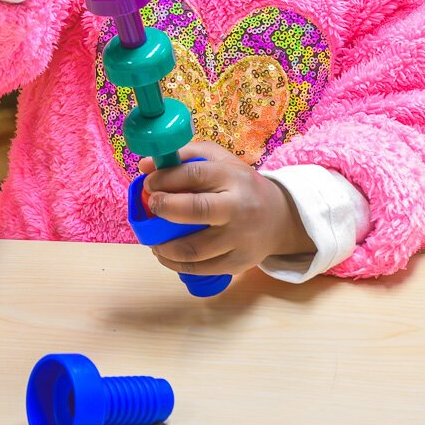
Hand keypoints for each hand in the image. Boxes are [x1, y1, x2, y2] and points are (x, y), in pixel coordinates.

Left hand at [137, 142, 314, 277]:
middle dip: (164, 207)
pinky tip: (164, 254)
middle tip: (151, 206)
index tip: (149, 183)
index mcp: (233, 177)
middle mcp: (239, 208)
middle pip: (195, 210)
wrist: (280, 218)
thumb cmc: (240, 185)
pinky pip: (199, 269)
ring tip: (152, 238)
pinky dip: (175, 263)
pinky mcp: (238, 263)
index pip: (195, 173)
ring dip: (163, 245)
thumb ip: (185, 155)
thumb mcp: (221, 160)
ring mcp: (240, 239)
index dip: (165, 178)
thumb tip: (145, 167)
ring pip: (193, 248)